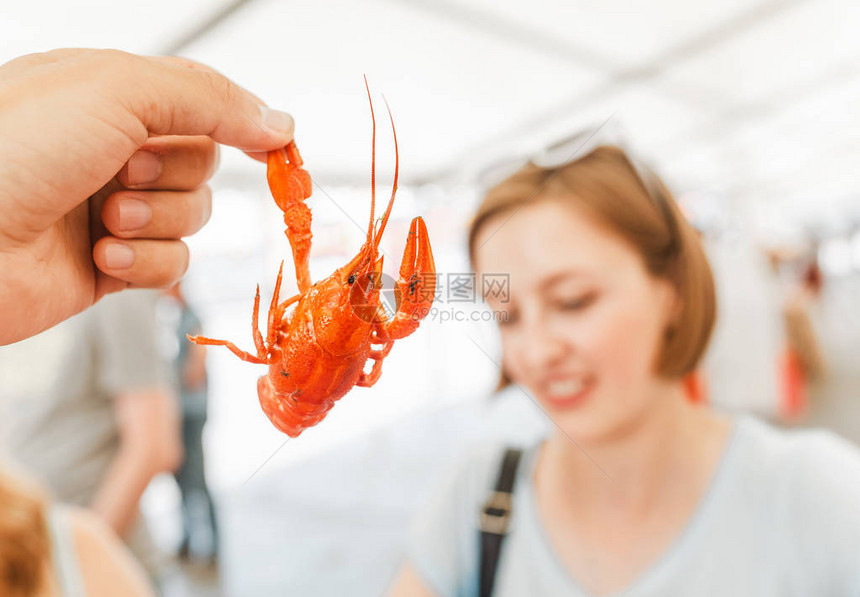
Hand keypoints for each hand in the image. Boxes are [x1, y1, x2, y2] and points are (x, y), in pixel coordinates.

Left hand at [0, 49, 293, 344]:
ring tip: (105, 221)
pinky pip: (171, 264)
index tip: (278, 146)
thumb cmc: (11, 154)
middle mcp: (110, 149)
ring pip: (193, 217)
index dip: (242, 122)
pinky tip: (102, 257)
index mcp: (106, 95)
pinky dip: (145, 263)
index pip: (202, 101)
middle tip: (126, 175)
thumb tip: (278, 122)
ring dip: (158, 221)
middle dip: (175, 176)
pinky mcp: (112, 264)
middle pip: (204, 164)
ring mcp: (111, 208)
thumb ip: (207, 100)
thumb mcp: (116, 93)